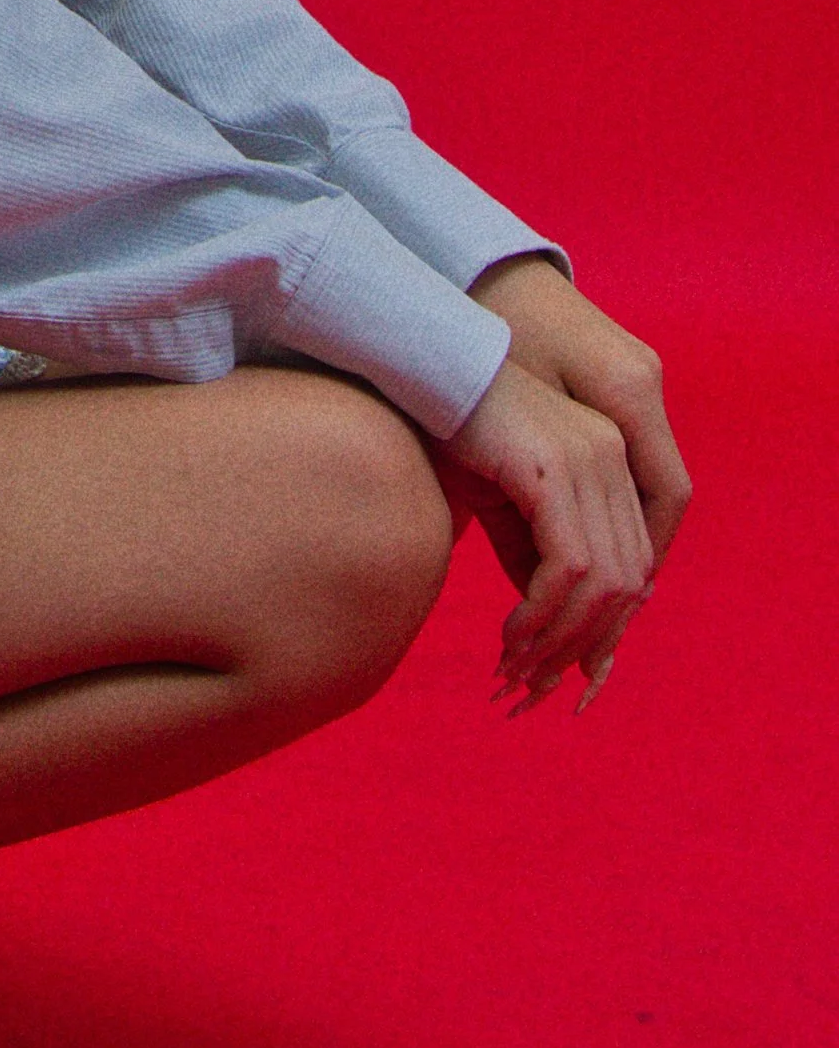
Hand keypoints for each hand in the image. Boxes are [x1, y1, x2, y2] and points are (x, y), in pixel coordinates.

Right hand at [442, 256, 690, 713]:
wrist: (412, 365)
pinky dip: (544, 614)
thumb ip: (533, 552)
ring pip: (605, 582)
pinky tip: (510, 634)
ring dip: (561, 638)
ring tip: (515, 665)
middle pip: (630, 581)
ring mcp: (591, 459)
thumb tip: (553, 624)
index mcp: (609, 457)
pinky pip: (571, 567)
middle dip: (584, 644)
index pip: (635, 562)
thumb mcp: (501, 501)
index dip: (607, 625)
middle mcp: (613, 456)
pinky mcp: (557, 469)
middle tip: (534, 682)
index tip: (568, 670)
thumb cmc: (445, 426)